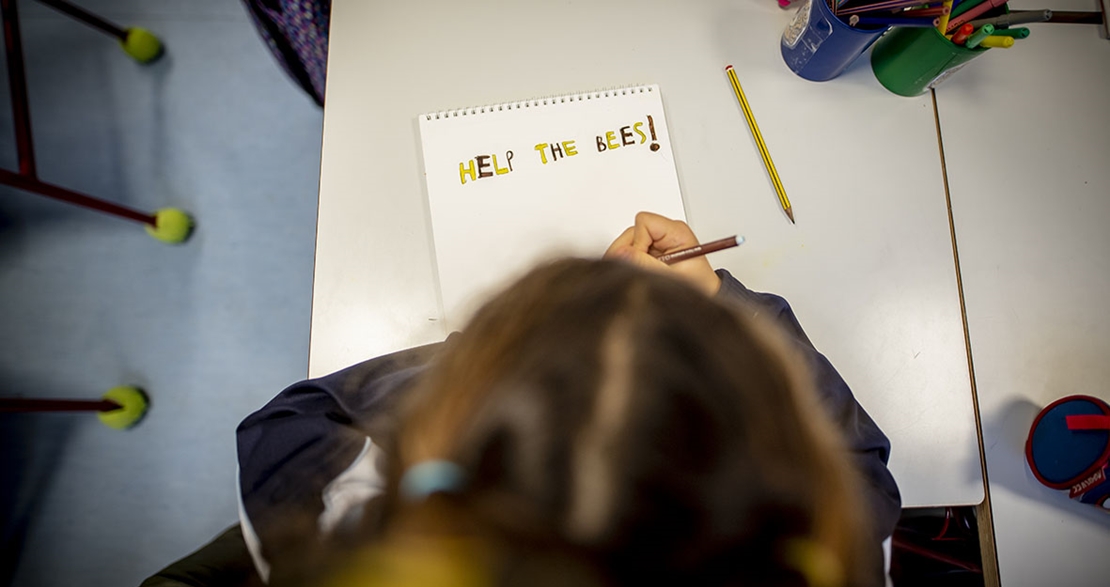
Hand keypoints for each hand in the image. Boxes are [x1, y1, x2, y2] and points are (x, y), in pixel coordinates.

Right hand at [604, 212, 721, 295]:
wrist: (704, 294)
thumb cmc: (696, 285)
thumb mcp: (670, 277)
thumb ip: (645, 264)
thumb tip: (620, 253)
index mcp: (676, 232)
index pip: (644, 222)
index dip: (638, 241)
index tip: (644, 260)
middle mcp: (666, 233)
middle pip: (632, 232)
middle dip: (630, 253)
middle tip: (641, 270)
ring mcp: (657, 242)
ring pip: (628, 243)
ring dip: (630, 260)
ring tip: (646, 273)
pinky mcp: (651, 251)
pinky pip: (630, 253)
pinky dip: (631, 264)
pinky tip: (644, 273)